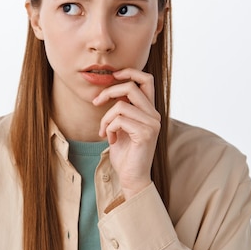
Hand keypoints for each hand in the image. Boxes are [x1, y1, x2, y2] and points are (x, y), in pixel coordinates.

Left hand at [92, 68, 160, 199]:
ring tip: (104, 131)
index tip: (113, 75)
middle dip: (108, 92)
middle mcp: (154, 114)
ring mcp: (152, 124)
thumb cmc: (125, 153)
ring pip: (120, 106)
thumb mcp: (121, 126)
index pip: (146, 79)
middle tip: (96, 102)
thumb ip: (121, 109)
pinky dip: (108, 129)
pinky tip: (110, 140)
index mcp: (149, 110)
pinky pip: (118, 120)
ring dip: (105, 119)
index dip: (129, 72)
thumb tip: (110, 90)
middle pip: (130, 87)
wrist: (131, 177)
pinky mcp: (146, 133)